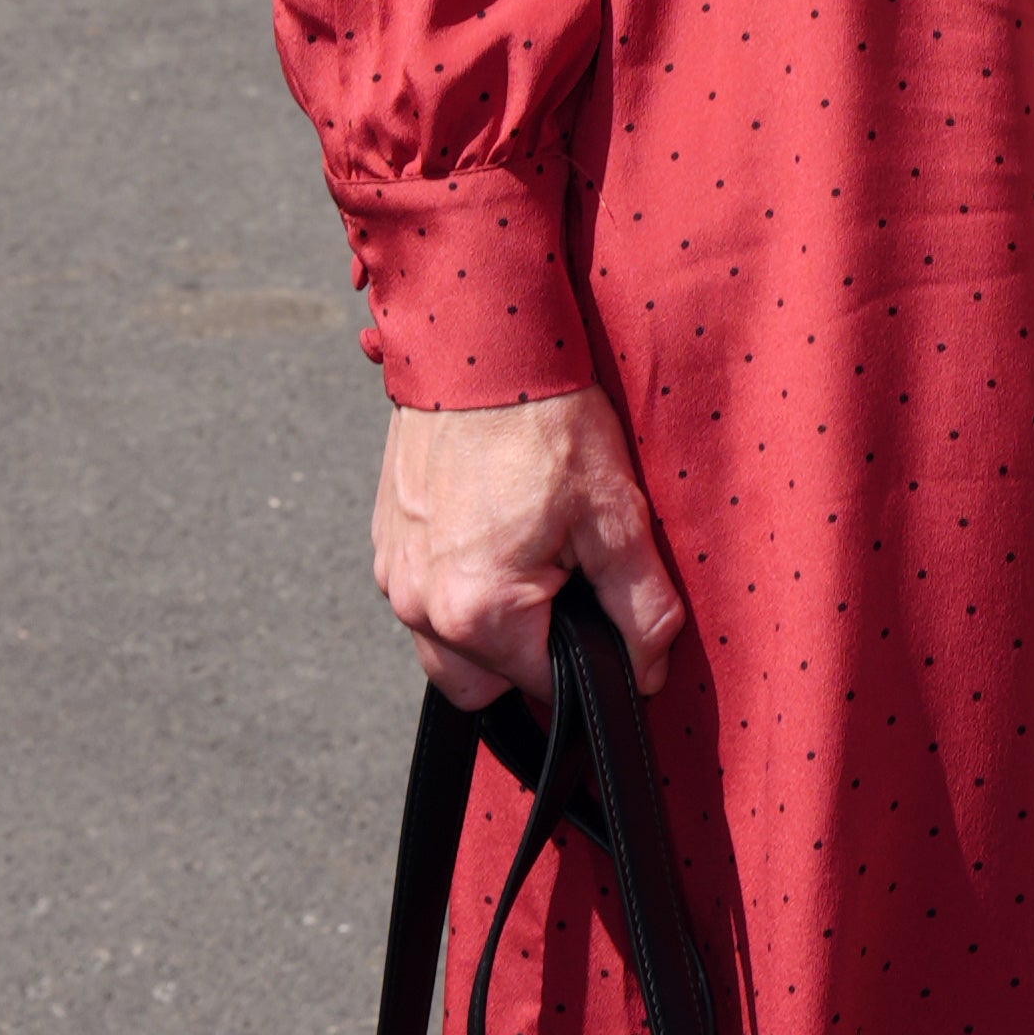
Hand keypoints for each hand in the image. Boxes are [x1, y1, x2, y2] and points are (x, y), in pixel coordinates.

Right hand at [372, 387, 685, 711]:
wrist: (480, 344)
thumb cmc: (546, 423)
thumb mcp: (615, 515)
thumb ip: (640, 607)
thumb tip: (648, 671)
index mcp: (478, 613)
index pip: (545, 690)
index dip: (590, 668)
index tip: (609, 620)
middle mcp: (420, 607)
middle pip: (484, 685)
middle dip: (529, 658)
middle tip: (567, 588)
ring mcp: (394, 575)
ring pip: (444, 647)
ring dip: (488, 627)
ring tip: (531, 557)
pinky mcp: (385, 543)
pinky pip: (422, 598)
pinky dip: (457, 587)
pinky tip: (494, 533)